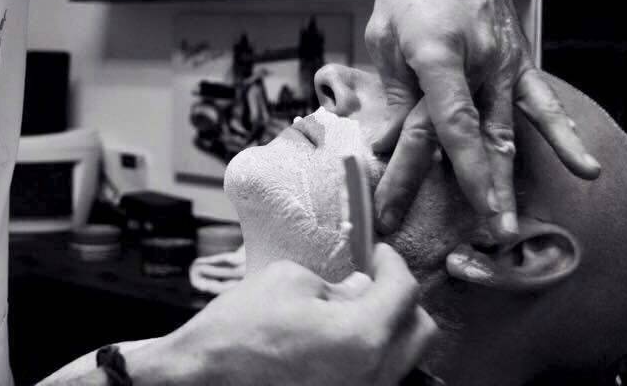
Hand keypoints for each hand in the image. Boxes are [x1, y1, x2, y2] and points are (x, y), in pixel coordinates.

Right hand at [147, 244, 435, 385]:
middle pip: (421, 332)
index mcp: (362, 336)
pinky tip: (338, 338)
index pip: (405, 292)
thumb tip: (361, 290)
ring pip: (403, 358)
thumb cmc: (240, 328)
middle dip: (402, 300)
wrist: (205, 377)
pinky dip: (369, 352)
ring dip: (388, 328)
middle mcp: (373, 375)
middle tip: (373, 281)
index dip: (393, 263)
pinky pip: (377, 375)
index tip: (379, 254)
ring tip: (353, 310)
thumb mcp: (289, 280)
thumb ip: (336, 284)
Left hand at [367, 0, 600, 240]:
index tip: (455, 206)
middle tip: (483, 236)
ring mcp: (503, 61)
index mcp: (437, 55)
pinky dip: (561, 136)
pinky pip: (541, 103)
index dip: (454, 169)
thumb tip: (384, 144)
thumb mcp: (383, 37)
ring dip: (507, 177)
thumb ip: (391, 93)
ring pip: (507, 130)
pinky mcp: (518, 60)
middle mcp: (478, 62)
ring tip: (511, 224)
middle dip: (477, 189)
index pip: (449, 123)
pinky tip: (583, 168)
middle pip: (476, 137)